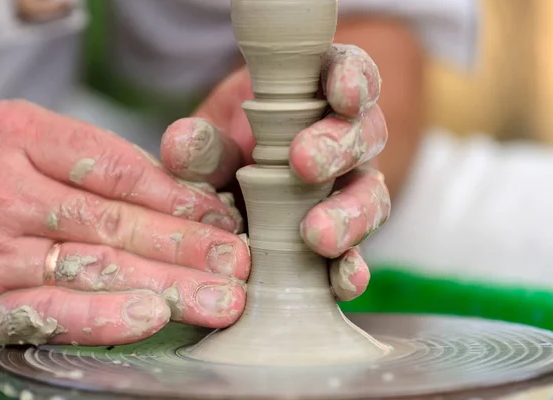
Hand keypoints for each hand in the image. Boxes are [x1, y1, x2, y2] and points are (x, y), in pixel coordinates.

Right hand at [0, 100, 249, 346]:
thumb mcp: (35, 147)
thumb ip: (101, 165)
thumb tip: (186, 199)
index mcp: (21, 135)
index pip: (118, 169)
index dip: (178, 198)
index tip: (222, 219)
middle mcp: (4, 188)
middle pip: (116, 220)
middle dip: (187, 246)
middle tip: (238, 263)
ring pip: (98, 266)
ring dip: (168, 284)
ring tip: (220, 297)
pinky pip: (54, 309)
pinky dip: (106, 316)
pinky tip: (155, 317)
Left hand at [161, 44, 389, 301]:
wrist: (237, 203)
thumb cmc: (229, 156)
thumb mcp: (211, 145)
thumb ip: (201, 146)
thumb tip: (181, 145)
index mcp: (319, 100)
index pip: (348, 74)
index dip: (351, 79)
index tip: (339, 92)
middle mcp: (346, 144)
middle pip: (363, 136)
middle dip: (338, 148)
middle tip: (304, 165)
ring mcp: (350, 194)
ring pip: (371, 198)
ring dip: (349, 215)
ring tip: (318, 236)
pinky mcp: (344, 243)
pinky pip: (358, 254)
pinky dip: (352, 269)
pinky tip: (343, 281)